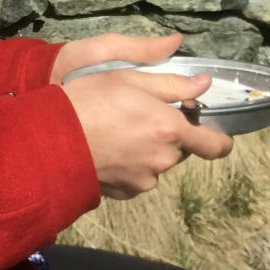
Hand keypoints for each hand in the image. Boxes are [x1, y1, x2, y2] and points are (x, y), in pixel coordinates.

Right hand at [52, 33, 233, 199]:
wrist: (50, 141)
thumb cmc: (87, 101)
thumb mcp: (127, 78)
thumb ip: (171, 83)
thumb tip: (204, 84)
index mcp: (168, 129)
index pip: (215, 145)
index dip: (219, 138)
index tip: (209, 129)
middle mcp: (163, 159)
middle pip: (180, 149)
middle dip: (167, 134)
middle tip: (139, 114)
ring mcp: (144, 179)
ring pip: (157, 162)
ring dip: (147, 149)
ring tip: (116, 131)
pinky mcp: (126, 192)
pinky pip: (138, 175)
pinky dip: (130, 163)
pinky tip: (108, 148)